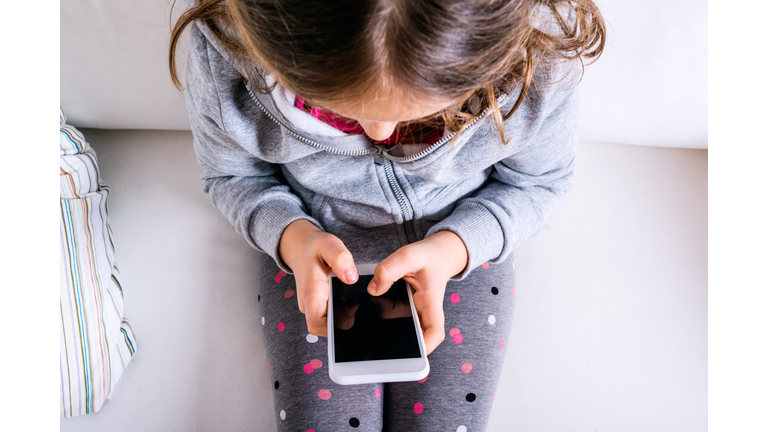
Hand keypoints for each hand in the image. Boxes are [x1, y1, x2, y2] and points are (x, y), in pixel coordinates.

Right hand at [278, 219, 358, 336]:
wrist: (300, 247)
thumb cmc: (314, 247)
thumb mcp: (328, 244)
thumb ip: (340, 258)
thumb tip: (351, 278)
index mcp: (310, 293)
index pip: (317, 324)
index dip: (334, 326)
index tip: (352, 309)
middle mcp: (309, 305)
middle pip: (325, 329)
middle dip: (343, 323)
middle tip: (356, 305)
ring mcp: (313, 307)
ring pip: (328, 325)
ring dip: (344, 319)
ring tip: (356, 302)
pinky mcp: (319, 305)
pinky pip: (331, 317)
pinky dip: (342, 314)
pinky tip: (353, 302)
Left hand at [366, 231, 467, 354]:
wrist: (437, 254)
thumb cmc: (429, 256)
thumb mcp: (409, 256)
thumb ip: (389, 270)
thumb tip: (372, 290)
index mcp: (430, 303)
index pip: (434, 332)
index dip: (425, 345)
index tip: (412, 351)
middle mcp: (422, 312)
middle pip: (409, 334)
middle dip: (390, 329)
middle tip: (378, 308)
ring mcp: (412, 311)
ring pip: (392, 320)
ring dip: (380, 306)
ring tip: (379, 285)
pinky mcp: (403, 306)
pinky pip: (386, 309)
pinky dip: (379, 300)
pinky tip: (378, 287)